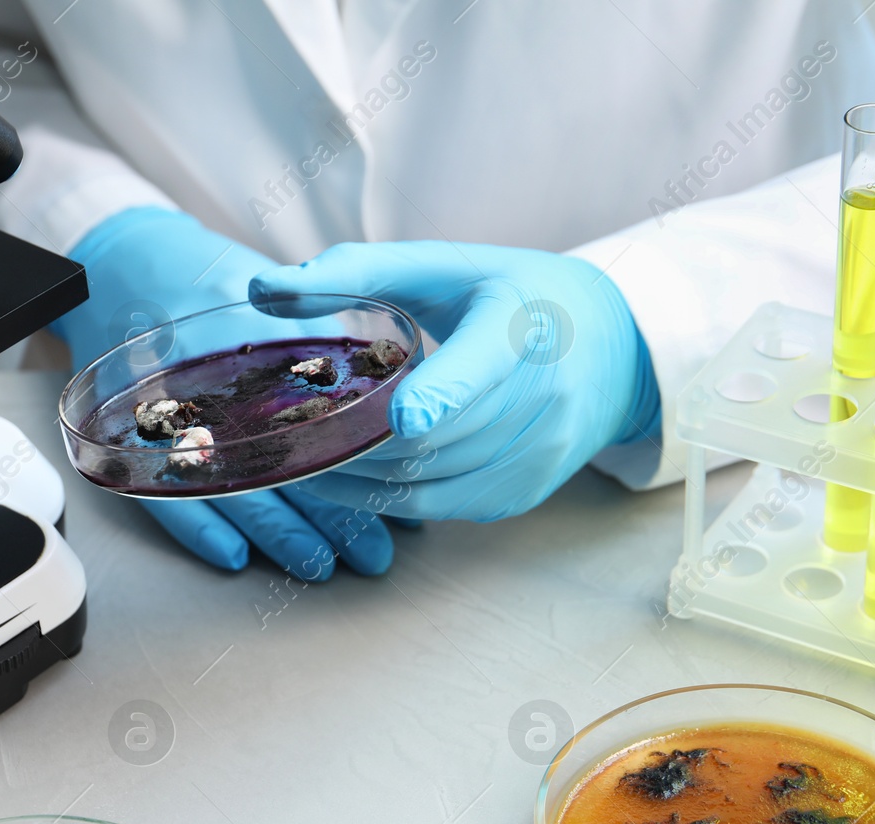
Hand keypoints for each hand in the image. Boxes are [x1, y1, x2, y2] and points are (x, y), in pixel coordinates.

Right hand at [56, 208, 403, 575]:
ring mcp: (166, 415)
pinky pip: (164, 491)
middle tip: (367, 557)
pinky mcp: (136, 434)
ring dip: (275, 536)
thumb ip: (318, 340)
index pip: (305, 423)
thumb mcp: (268, 295)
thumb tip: (383, 390)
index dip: (350, 468)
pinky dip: (197, 528)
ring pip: (227, 490)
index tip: (389, 499)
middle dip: (323, 520)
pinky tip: (234, 556)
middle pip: (271, 469)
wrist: (120, 256)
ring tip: (319, 566)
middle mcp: (206, 388)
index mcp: (245, 350)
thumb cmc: (203, 275)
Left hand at [249, 242, 660, 520]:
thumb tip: (260, 291)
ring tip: (303, 455)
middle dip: (356, 442)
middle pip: (436, 437)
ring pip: (432, 480)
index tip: (405, 418)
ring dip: (361, 475)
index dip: (446, 393)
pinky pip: (441, 507)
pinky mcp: (523, 493)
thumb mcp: (445, 266)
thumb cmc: (510, 295)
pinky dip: (387, 496)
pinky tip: (348, 477)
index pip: (484, 363)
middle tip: (286, 434)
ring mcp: (539, 454)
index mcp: (520, 325)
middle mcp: (543, 396)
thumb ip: (354, 272)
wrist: (613, 350)